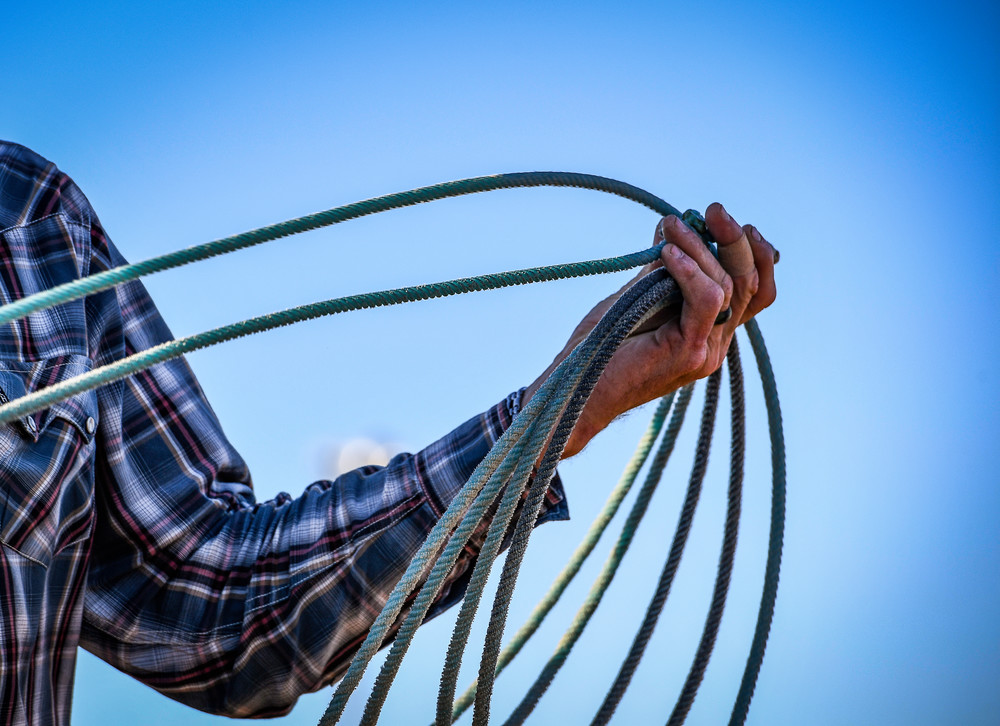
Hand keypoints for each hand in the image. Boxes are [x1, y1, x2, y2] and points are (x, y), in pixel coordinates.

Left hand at [523, 203, 777, 457]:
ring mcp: (705, 351)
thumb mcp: (633, 298)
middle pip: (749, 285)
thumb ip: (659, 269)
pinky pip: (706, 302)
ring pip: (728, 287)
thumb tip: (672, 225)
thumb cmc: (598, 348)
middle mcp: (714, 344)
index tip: (723, 220)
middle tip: (713, 209)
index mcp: (707, 332)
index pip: (754, 291)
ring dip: (702, 247)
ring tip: (673, 225)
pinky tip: (669, 252)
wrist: (574, 394)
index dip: (753, 253)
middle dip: (736, 240)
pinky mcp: (689, 353)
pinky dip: (690, 271)